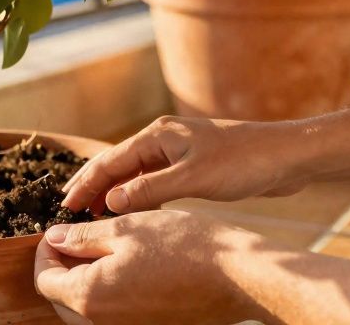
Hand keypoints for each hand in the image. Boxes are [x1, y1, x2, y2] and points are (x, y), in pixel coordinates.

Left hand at [33, 209, 268, 324]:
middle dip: (61, 268)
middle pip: (61, 300)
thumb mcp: (126, 229)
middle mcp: (103, 324)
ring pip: (86, 311)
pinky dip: (108, 294)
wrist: (238, 277)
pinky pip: (113, 317)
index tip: (57, 231)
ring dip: (84, 281)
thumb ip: (82, 237)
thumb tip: (54, 239)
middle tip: (77, 238)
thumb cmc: (184, 247)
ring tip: (102, 249)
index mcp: (90, 297)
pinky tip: (126, 268)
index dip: (45, 252)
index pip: (45, 280)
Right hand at [62, 116, 310, 213]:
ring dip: (115, 192)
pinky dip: (139, 195)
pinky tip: (136, 212)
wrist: (285, 156)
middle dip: (93, 186)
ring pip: (135, 173)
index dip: (85, 184)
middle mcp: (163, 139)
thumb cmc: (243, 162)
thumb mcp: (194, 179)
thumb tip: (112, 201)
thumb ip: (151, 189)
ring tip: (96, 214)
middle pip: (117, 164)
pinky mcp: (192, 164)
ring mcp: (177, 151)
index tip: (65, 206)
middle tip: (70, 210)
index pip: (110, 161)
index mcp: (158, 135)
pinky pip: (154, 180)